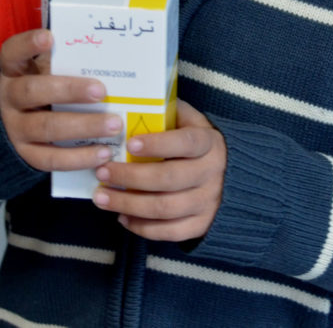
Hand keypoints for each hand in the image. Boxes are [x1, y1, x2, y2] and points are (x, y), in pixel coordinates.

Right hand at [0, 29, 121, 171]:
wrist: (8, 125)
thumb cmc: (40, 85)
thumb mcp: (42, 70)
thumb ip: (63, 63)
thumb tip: (108, 57)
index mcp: (13, 70)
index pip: (13, 52)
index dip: (28, 44)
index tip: (49, 37)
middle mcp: (9, 97)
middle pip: (33, 91)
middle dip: (69, 90)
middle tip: (100, 91)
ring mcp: (14, 128)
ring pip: (46, 127)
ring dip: (84, 126)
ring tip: (114, 124)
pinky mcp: (25, 154)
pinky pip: (51, 159)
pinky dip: (79, 157)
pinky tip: (104, 152)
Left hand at [91, 100, 226, 242]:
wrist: (231, 174)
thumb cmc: (198, 142)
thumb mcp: (191, 120)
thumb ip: (169, 111)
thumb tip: (134, 100)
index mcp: (209, 143)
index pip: (185, 143)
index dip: (158, 144)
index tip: (129, 143)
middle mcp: (211, 173)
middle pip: (169, 179)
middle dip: (131, 176)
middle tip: (103, 171)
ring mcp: (208, 202)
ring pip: (165, 208)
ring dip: (129, 204)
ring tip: (102, 197)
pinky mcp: (202, 224)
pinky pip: (170, 232)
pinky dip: (142, 227)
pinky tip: (122, 217)